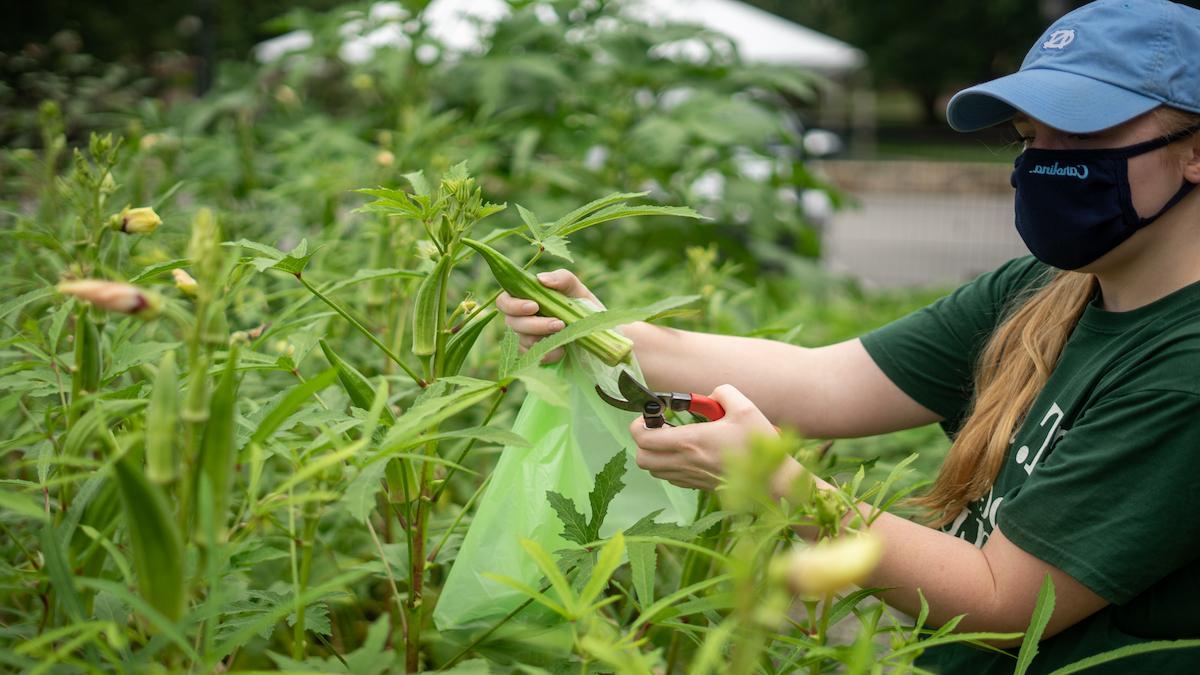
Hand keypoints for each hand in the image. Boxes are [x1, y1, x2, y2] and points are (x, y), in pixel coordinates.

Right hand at [495, 269, 603, 363]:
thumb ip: (562, 279)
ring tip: (565, 333)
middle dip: (533, 324)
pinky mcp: (536, 355)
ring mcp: (528, 338)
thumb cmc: (585, 307)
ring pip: (521, 339)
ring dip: (542, 337)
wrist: (602, 333)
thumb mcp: (578, 290)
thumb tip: (541, 279)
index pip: (504, 301)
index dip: (512, 305)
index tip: (534, 306)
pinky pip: (533, 356)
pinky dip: (548, 353)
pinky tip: (564, 350)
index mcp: (528, 299)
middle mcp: (523, 318)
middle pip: (511, 322)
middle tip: (558, 324)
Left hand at [629, 384, 778, 489]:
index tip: (653, 414)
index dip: (639, 424)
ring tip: (673, 439)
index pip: (643, 438)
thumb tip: (711, 395)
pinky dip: (669, 465)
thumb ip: (723, 393)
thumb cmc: (758, 445)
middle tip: (660, 427)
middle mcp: (685, 462)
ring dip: (655, 454)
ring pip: (653, 470)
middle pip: (641, 458)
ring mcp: (690, 477)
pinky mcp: (698, 485)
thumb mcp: (744, 408)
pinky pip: (670, 477)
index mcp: (690, 441)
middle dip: (643, 440)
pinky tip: (687, 452)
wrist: (773, 481)